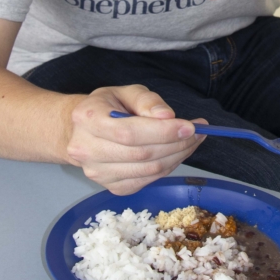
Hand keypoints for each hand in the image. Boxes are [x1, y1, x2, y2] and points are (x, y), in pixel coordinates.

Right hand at [65, 84, 204, 194]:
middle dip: (177, 144)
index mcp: (87, 119)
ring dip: (177, 156)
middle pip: (141, 154)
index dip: (163, 132)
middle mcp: (86, 150)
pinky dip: (168, 167)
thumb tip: (167, 116)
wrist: (81, 131)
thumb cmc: (107, 107)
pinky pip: (147, 180)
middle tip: (198, 133)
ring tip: (192, 141)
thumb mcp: (125, 92)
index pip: (129, 132)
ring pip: (148, 170)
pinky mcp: (111, 187)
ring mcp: (97, 173)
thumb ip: (147, 100)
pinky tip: (176, 153)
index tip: (190, 126)